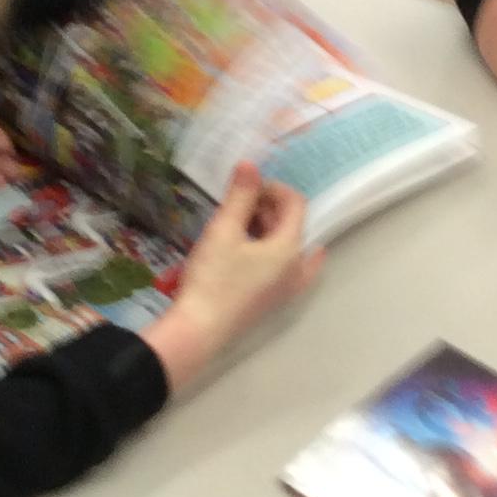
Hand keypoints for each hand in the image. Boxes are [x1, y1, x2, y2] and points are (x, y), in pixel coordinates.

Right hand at [142, 165, 320, 388]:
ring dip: (267, 229)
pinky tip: (245, 251)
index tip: (245, 186)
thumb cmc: (213, 278)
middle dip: (268, 208)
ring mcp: (286, 289)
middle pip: (292, 225)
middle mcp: (297, 269)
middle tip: (238, 203)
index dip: (272, 188)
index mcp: (291, 248)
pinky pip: (281, 268)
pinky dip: (267, 252)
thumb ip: (240, 196)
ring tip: (236, 224)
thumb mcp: (224, 230)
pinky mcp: (271, 301)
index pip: (295, 203)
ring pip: (287, 248)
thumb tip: (250, 165)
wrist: (199, 330)